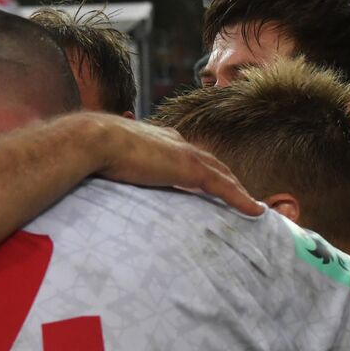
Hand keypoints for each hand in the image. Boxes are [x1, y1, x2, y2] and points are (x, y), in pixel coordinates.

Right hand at [99, 116, 262, 214]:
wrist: (96, 139)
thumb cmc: (93, 150)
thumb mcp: (111, 159)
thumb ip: (119, 167)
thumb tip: (107, 178)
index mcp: (160, 139)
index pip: (189, 156)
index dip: (202, 169)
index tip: (209, 181)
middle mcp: (177, 143)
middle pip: (212, 163)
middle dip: (227, 178)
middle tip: (241, 195)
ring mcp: (186, 154)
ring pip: (223, 174)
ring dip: (239, 189)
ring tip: (252, 206)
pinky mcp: (191, 168)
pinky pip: (224, 187)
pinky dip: (242, 199)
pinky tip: (256, 212)